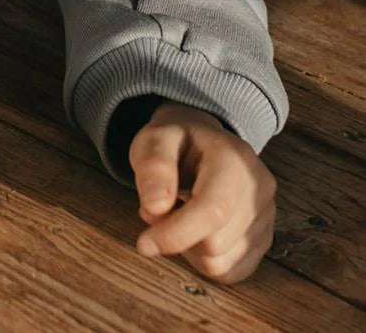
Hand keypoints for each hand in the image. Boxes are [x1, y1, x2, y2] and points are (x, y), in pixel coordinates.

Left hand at [130, 102, 276, 283]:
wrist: (203, 140)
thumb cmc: (176, 141)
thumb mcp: (154, 139)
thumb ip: (153, 167)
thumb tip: (155, 208)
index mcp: (234, 160)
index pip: (212, 210)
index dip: (176, 233)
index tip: (144, 244)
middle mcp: (260, 190)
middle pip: (214, 243)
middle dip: (176, 233)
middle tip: (160, 206)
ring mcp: (267, 218)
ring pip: (220, 263)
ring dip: (188, 247)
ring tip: (179, 212)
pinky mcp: (264, 241)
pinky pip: (229, 272)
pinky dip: (203, 259)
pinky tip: (195, 229)